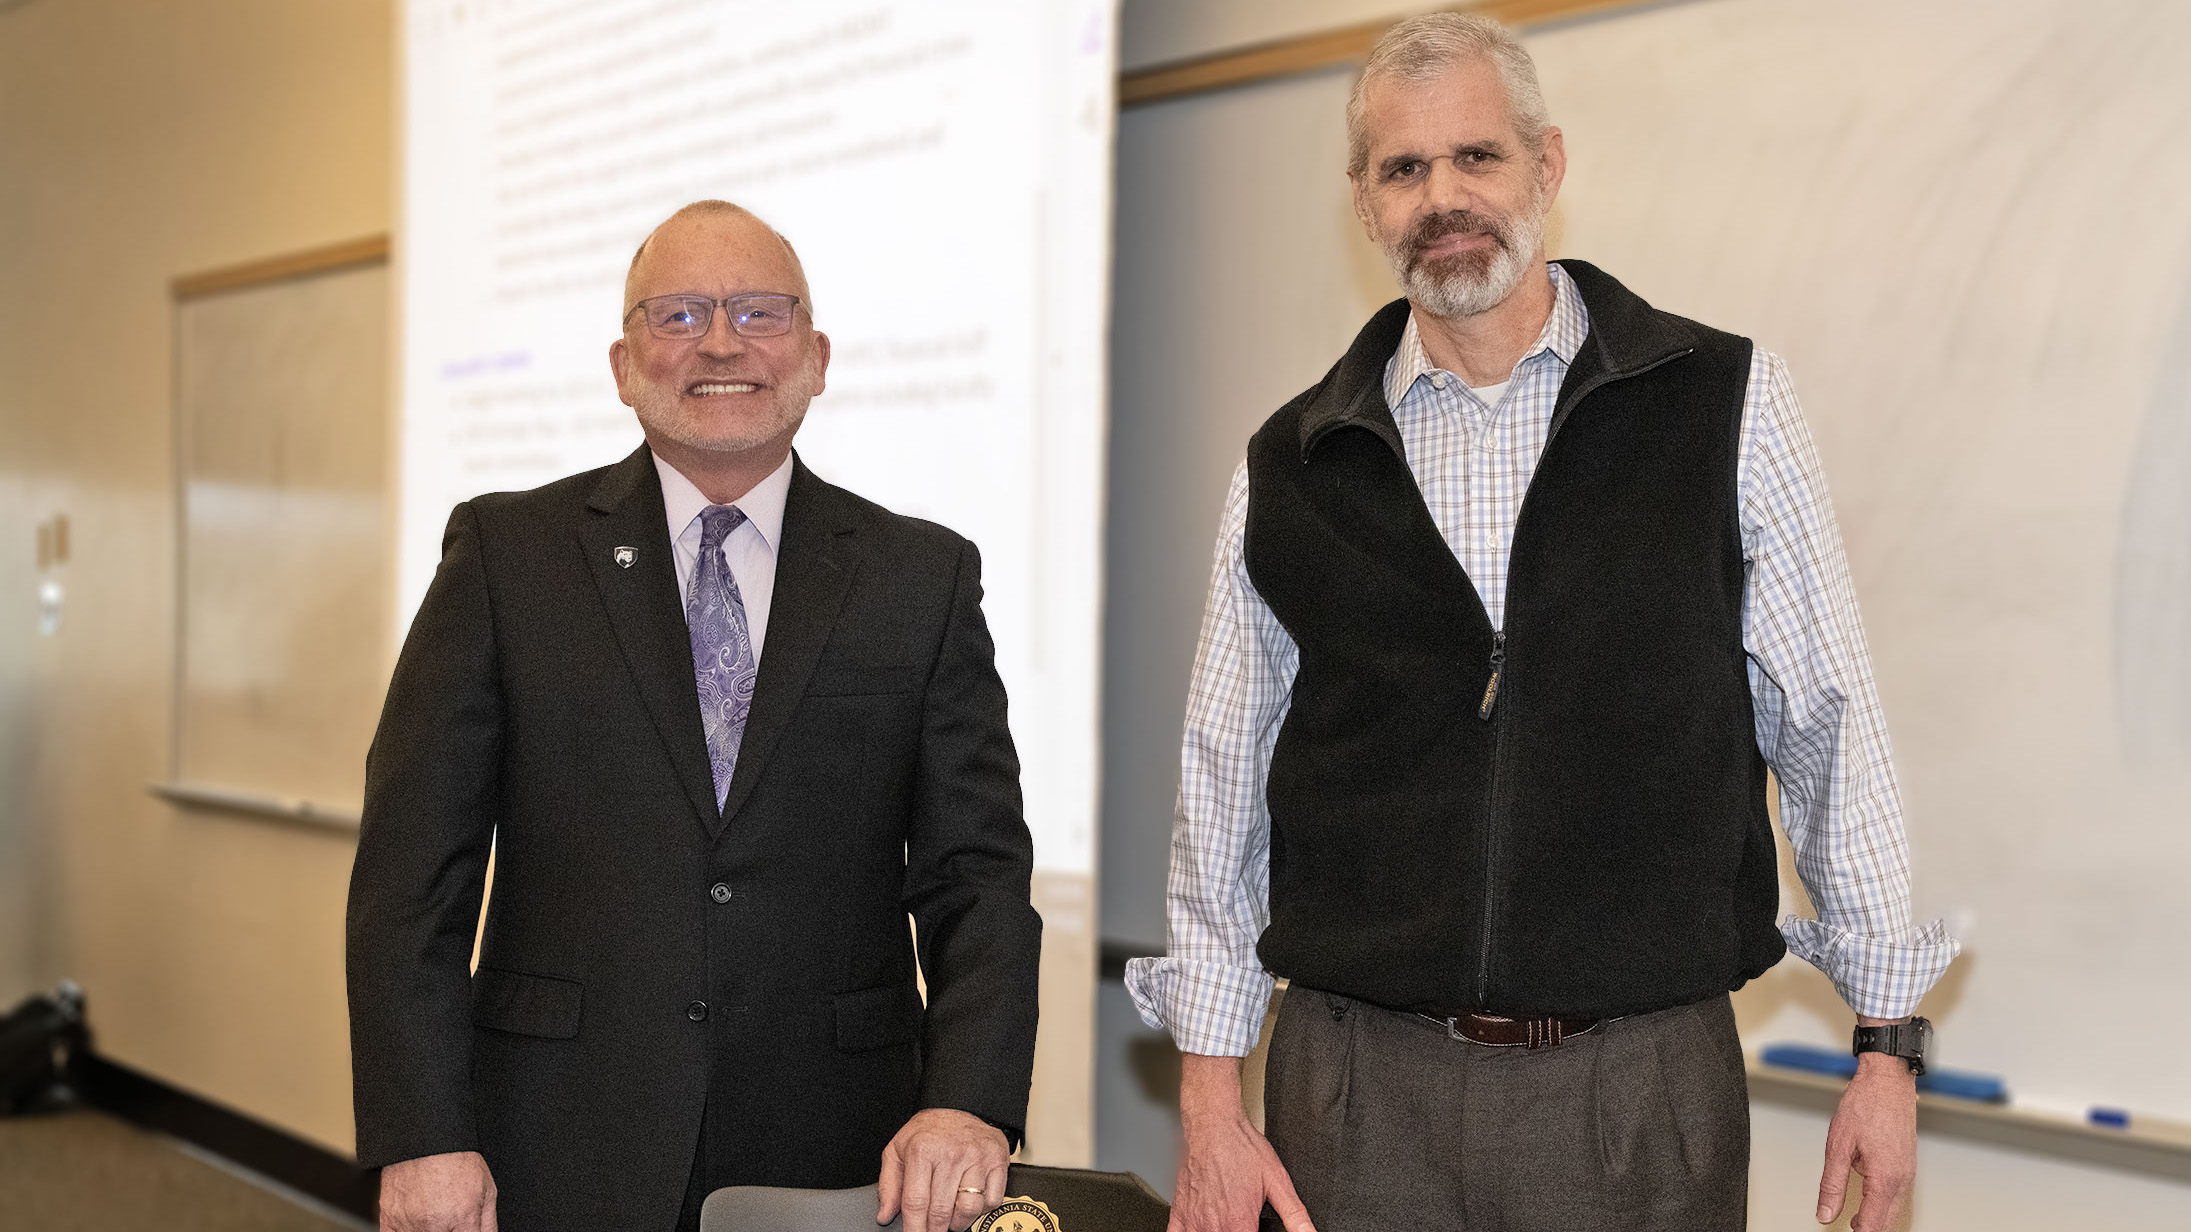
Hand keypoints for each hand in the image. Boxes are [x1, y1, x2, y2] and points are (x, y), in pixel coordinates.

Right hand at [379, 1151, 496, 1231]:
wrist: (427, 1140)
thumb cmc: (458, 1162)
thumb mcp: (487, 1190)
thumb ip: (488, 1225)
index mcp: (462, 1219)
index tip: (463, 1229)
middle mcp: (435, 1225)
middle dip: (447, 1230)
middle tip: (447, 1216)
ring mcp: (409, 1224)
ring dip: (426, 1230)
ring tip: (433, 1213)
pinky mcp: (389, 1219)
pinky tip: (413, 1223)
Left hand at [877, 1107, 1009, 1231]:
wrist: (960, 1107)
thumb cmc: (928, 1131)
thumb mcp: (897, 1150)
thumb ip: (889, 1184)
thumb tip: (885, 1214)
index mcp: (923, 1150)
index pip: (916, 1202)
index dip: (914, 1227)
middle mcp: (951, 1153)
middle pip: (941, 1210)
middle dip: (935, 1230)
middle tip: (932, 1231)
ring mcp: (977, 1157)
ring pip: (969, 1209)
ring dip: (958, 1222)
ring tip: (950, 1217)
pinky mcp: (998, 1161)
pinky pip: (991, 1200)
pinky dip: (980, 1209)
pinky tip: (969, 1200)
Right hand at [1169, 1054, 1314, 1231]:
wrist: (1212, 1124)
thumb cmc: (1242, 1148)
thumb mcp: (1278, 1181)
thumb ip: (1295, 1215)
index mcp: (1239, 1223)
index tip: (1256, 1227)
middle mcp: (1214, 1226)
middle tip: (1244, 1221)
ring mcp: (1194, 1221)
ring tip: (1225, 1221)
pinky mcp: (1179, 1212)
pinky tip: (1202, 1227)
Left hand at [1817, 1051, 1916, 1229]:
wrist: (1888, 1082)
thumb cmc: (1864, 1106)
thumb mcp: (1838, 1147)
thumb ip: (1832, 1185)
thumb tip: (1825, 1213)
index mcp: (1885, 1179)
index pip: (1873, 1225)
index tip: (1843, 1231)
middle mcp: (1902, 1180)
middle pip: (1887, 1223)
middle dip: (1868, 1230)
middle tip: (1847, 1228)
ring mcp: (1908, 1173)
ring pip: (1895, 1211)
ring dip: (1876, 1219)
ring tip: (1854, 1222)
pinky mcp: (1908, 1166)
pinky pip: (1899, 1196)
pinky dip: (1884, 1205)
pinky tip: (1869, 1200)